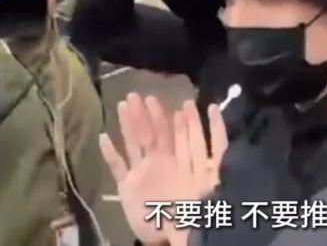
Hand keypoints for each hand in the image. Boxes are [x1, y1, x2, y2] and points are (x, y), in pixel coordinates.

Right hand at [99, 94, 226, 244]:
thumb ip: (217, 163)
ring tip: (121, 105)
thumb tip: (224, 141)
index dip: (173, 119)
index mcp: (179, 163)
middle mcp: (160, 164)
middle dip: (147, 115)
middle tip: (140, 94)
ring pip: (133, 145)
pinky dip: (110, 154)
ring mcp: (141, 174)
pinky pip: (117, 168)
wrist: (175, 236)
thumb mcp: (210, 187)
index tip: (168, 99)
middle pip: (153, 135)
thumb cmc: (192, 215)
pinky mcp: (126, 189)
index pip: (176, 136)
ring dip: (127, 126)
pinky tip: (103, 138)